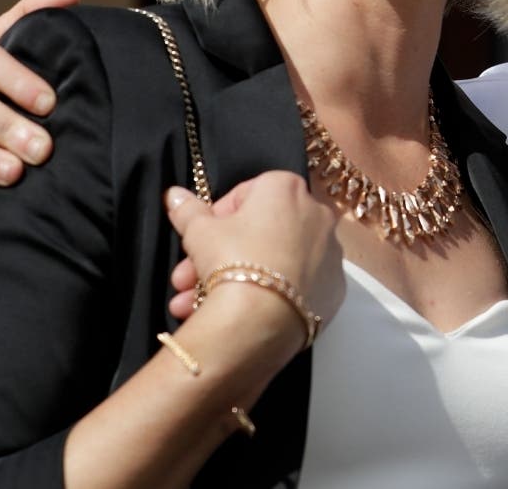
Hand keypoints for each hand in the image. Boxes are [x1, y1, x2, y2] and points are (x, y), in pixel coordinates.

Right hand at [165, 172, 344, 343]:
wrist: (261, 320)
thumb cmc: (231, 259)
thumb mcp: (199, 232)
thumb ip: (188, 210)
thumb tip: (174, 193)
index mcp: (287, 188)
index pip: (246, 194)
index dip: (217, 219)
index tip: (199, 242)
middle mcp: (317, 213)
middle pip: (259, 232)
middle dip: (218, 257)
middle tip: (187, 280)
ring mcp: (330, 252)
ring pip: (275, 262)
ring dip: (236, 280)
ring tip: (194, 306)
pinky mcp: (334, 288)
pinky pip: (295, 287)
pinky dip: (271, 297)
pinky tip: (238, 315)